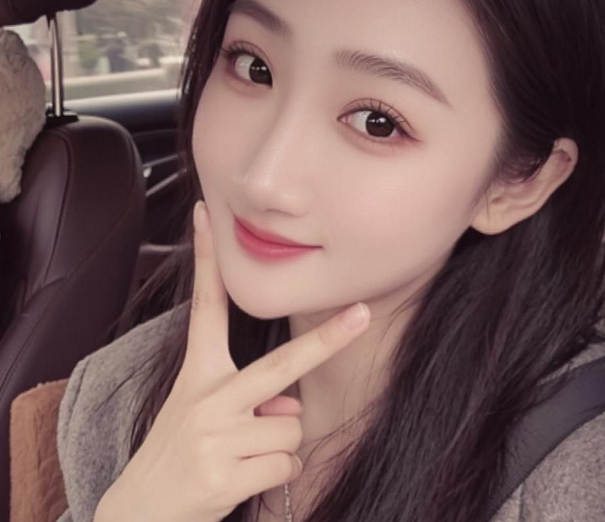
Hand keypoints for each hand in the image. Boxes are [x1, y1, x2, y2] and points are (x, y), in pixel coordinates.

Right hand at [94, 200, 369, 521]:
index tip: (206, 216)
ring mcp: (215, 436)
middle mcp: (207, 396)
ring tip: (240, 457)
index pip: (206, 305)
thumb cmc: (180, 452)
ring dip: (277, 446)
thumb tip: (290, 403)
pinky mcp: (222, 477)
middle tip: (362, 314)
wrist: (139, 514)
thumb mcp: (203, 413)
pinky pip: (286, 464)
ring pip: (290, 426)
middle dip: (327, 340)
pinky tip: (241, 481)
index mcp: (198, 372)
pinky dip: (275, 475)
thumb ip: (248, 396)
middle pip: (281, 363)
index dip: (208, 260)